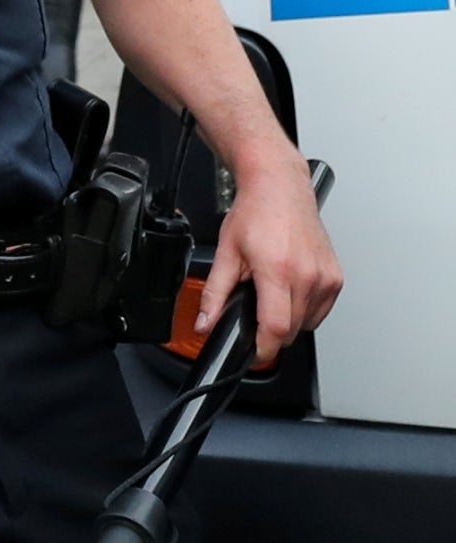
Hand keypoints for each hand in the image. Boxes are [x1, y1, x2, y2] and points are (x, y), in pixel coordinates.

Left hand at [195, 155, 342, 366]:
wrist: (279, 189)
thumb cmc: (255, 214)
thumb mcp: (226, 253)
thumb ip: (214, 293)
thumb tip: (205, 322)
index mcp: (278, 271)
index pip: (277, 327)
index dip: (264, 348)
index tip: (253, 353)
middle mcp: (307, 276)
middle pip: (292, 330)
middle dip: (271, 332)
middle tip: (254, 312)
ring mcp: (325, 277)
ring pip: (308, 323)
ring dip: (289, 321)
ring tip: (271, 293)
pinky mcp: (336, 277)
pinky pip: (322, 310)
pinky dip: (305, 310)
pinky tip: (289, 290)